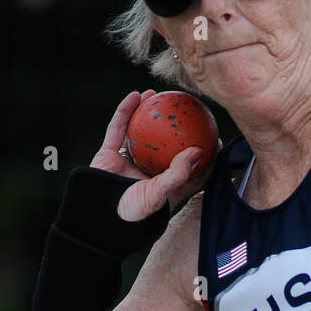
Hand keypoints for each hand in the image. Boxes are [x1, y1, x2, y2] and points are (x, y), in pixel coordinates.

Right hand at [91, 90, 214, 221]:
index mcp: (163, 187)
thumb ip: (179, 174)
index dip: (202, 153)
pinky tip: (135, 95)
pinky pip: (118, 128)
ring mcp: (127, 162)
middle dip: (175, 128)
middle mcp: (146, 173)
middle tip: (188, 110)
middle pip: (165, 146)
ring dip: (148, 112)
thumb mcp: (159, 195)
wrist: (97, 216)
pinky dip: (125, 111)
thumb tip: (199, 151)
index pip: (188, 168)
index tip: (213, 137)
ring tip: (159, 95)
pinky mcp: (108, 154)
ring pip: (139, 133)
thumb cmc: (132, 213)